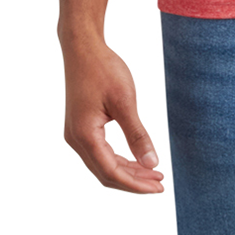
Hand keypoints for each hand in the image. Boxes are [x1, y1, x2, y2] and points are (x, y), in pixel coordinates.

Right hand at [61, 38, 164, 192]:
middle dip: (133, 181)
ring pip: (102, 164)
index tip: (158, 186)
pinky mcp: (80, 127)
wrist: (82, 48)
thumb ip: (137, 134)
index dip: (136, 184)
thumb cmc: (102, 69)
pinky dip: (117, 159)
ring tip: (152, 172)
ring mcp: (75, 134)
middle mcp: (76, 140)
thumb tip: (151, 163)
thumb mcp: (124, 100)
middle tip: (159, 182)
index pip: (112, 172)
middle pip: (106, 173)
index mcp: (85, 136)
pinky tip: (134, 158)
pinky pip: (99, 152)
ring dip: (127, 171)